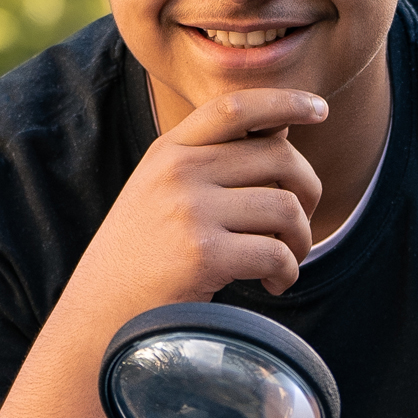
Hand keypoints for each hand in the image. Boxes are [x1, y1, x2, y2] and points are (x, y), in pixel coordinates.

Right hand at [83, 88, 327, 302]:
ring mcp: (189, 211)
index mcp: (168, 151)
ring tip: (284, 262)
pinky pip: (277, 253)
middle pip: (279, 157)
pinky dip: (287, 273)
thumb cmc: (139, 258)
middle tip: (296, 227)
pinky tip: (271, 284)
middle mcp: (178, 172)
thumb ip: (210, 161)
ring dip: (301, 240)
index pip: (235, 107)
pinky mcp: (203, 255)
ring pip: (287, 207)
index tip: (320, 107)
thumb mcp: (159, 192)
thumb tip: (282, 131)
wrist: (97, 315)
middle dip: (307, 192)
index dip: (285, 101)